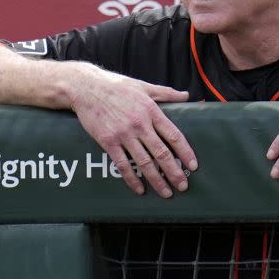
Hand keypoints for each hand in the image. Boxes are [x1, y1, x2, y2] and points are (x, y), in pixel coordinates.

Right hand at [69, 65, 196, 197]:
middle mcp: (140, 124)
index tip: (193, 165)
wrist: (86, 88)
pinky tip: (140, 189)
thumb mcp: (144, 87)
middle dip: (174, 172)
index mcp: (151, 111)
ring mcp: (124, 134)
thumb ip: (166, 93)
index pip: (174, 135)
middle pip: (161, 153)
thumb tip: (186, 95)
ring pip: (144, 162)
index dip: (185, 152)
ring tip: (166, 192)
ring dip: (157, 180)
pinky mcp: (108, 142)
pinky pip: (123, 165)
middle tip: (183, 186)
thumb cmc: (117, 86)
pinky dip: (132, 179)